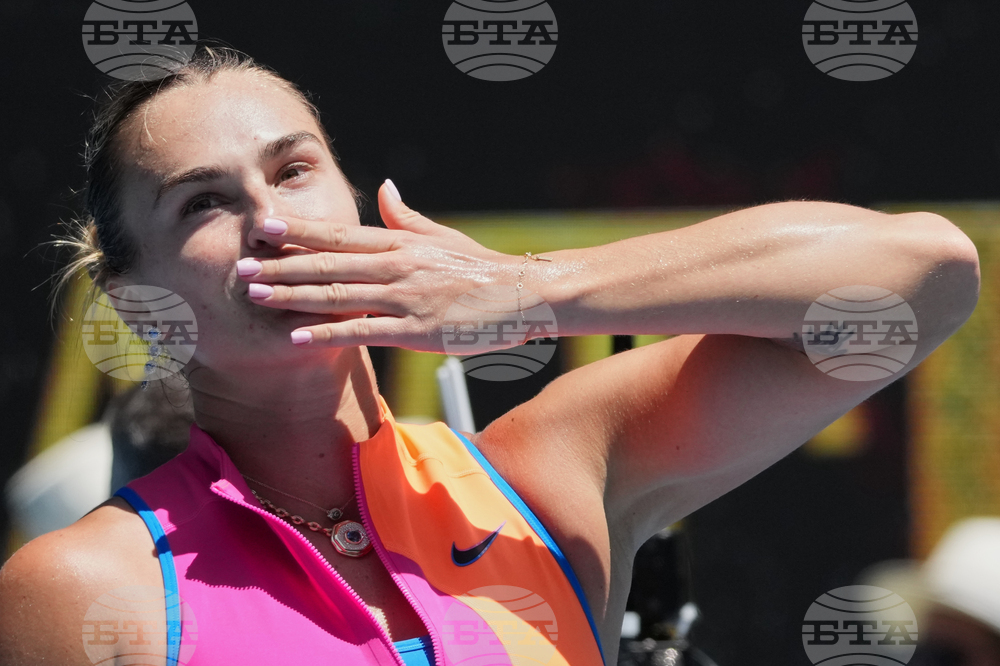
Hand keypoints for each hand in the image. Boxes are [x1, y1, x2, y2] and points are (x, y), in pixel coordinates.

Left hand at [237, 181, 529, 351]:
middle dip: (281, 266)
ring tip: (257, 296)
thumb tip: (384, 186)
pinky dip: (328, 333)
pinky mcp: (416, 329)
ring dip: (293, 295)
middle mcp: (396, 264)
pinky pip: (363, 331)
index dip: (297, 231)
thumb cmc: (481, 268)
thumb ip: (406, 215)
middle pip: (328, 264)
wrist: (524, 293)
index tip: (262, 228)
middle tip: (240, 268)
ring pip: (338, 294)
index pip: (338, 234)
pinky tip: (297, 336)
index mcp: (399, 242)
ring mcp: (405, 296)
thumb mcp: (441, 235)